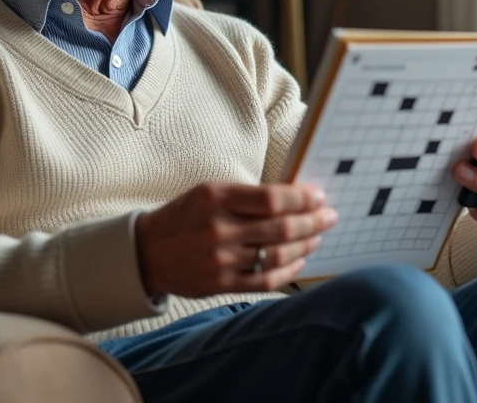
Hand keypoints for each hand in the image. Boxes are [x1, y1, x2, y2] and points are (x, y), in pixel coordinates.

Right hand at [134, 182, 338, 297]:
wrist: (146, 252)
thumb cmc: (184, 216)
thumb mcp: (208, 193)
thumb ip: (246, 196)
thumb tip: (293, 198)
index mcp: (215, 197)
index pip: (271, 198)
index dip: (301, 198)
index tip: (319, 197)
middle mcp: (218, 228)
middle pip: (279, 227)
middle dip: (312, 221)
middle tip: (329, 217)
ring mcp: (220, 259)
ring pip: (277, 254)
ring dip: (304, 245)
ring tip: (316, 236)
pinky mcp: (221, 283)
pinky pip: (265, 280)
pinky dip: (289, 271)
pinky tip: (299, 261)